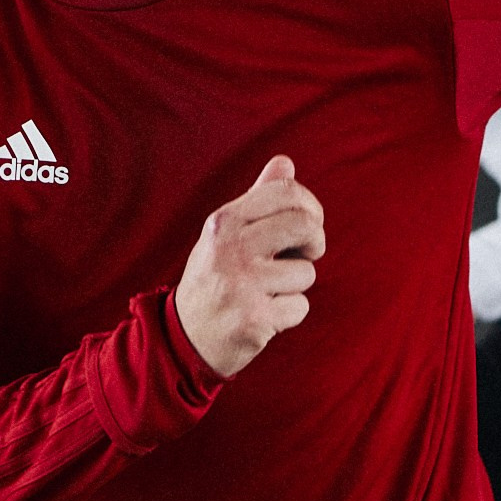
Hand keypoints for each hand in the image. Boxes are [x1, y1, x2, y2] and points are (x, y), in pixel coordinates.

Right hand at [174, 155, 323, 379]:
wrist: (184, 337)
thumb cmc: (213, 279)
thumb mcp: (224, 235)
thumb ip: (257, 200)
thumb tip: (285, 163)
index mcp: (224, 221)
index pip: (286, 192)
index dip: (310, 207)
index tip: (310, 224)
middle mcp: (231, 248)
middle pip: (305, 226)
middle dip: (315, 242)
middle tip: (306, 254)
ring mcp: (242, 285)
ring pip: (306, 273)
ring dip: (296, 286)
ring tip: (267, 292)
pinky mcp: (254, 320)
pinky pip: (300, 307)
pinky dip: (289, 314)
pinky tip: (265, 316)